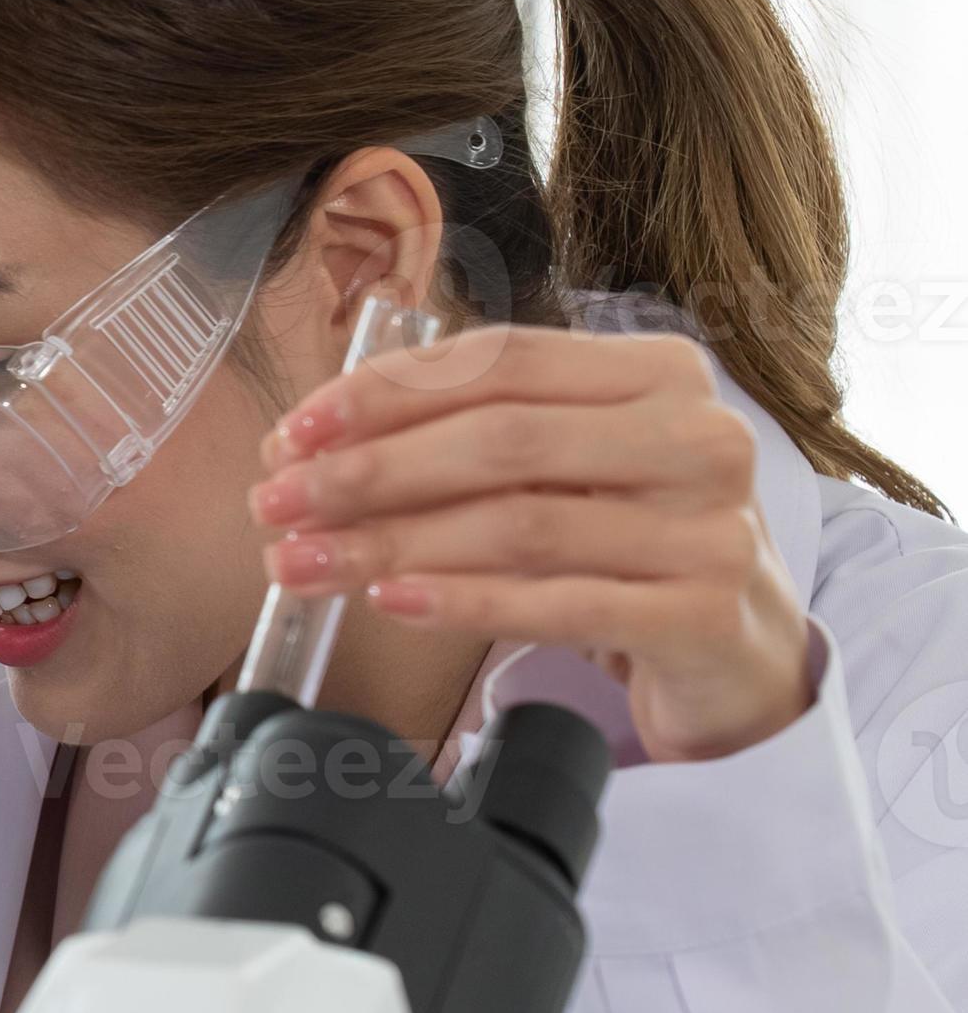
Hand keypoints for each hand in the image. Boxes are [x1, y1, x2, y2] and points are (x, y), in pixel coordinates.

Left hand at [247, 325, 814, 763]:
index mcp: (658, 374)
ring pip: (519, 525)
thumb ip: (465, 441)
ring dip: (391, 543)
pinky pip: (558, 604)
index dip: (388, 393)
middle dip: (370, 472)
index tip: (294, 432)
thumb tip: (307, 450)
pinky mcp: (699, 613)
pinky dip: (463, 601)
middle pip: (502, 441)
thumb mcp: (565, 469)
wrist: (741, 651)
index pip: (502, 361)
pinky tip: (387, 600)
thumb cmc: (629, 543)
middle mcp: (697, 436)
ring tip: (300, 562)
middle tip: (273, 503)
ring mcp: (708, 527)